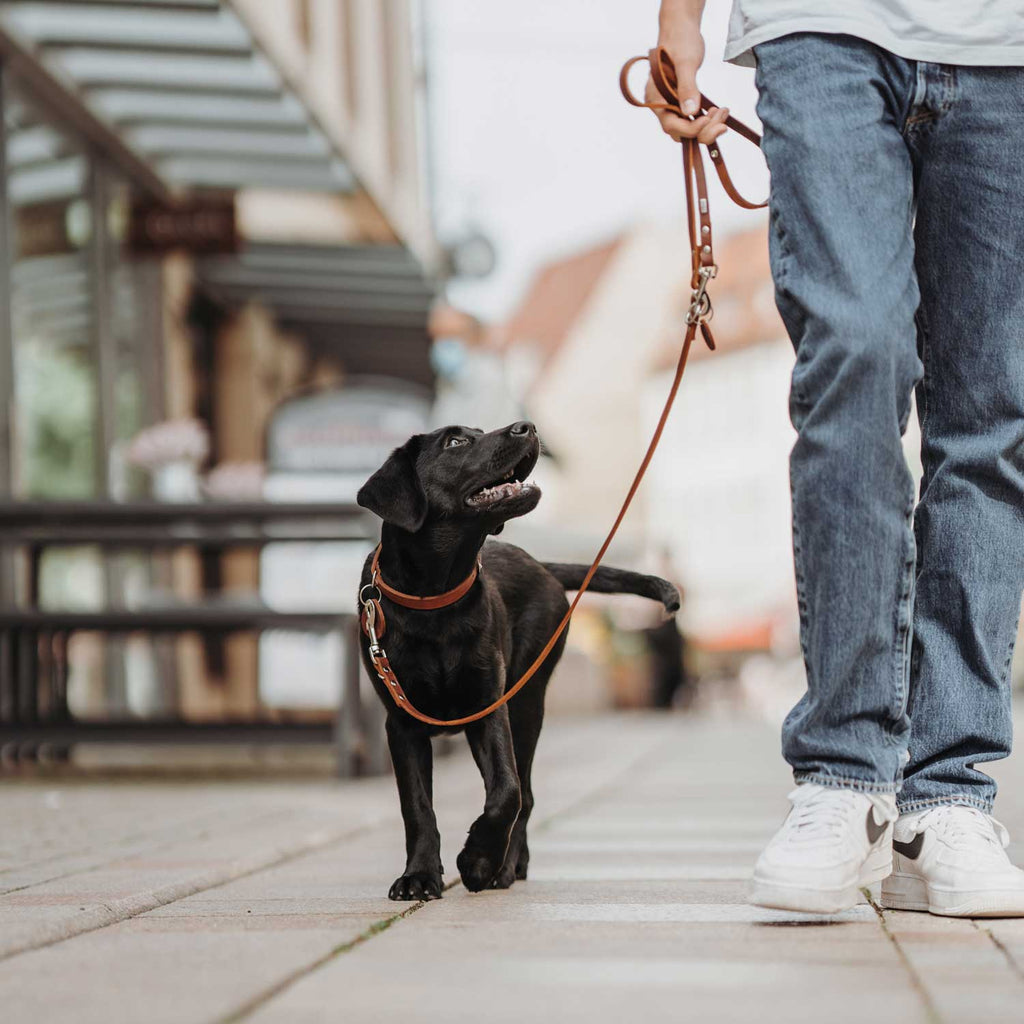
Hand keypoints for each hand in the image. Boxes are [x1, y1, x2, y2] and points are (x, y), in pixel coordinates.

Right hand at [648, 17, 727, 144]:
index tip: (710, 119)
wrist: (681, 28)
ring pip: (688, 130)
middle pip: (680, 133)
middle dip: (703, 131)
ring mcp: (670, 106)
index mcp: (656, 99)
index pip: (672, 126)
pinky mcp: (680, 102)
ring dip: (707, 127)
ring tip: (722, 112)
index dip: (692, 128)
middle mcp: (661, 107)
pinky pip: (692, 120)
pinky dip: (706, 120)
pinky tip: (718, 111)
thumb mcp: (686, 63)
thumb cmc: (680, 40)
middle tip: (723, 121)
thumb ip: (687, 88)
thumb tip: (690, 113)